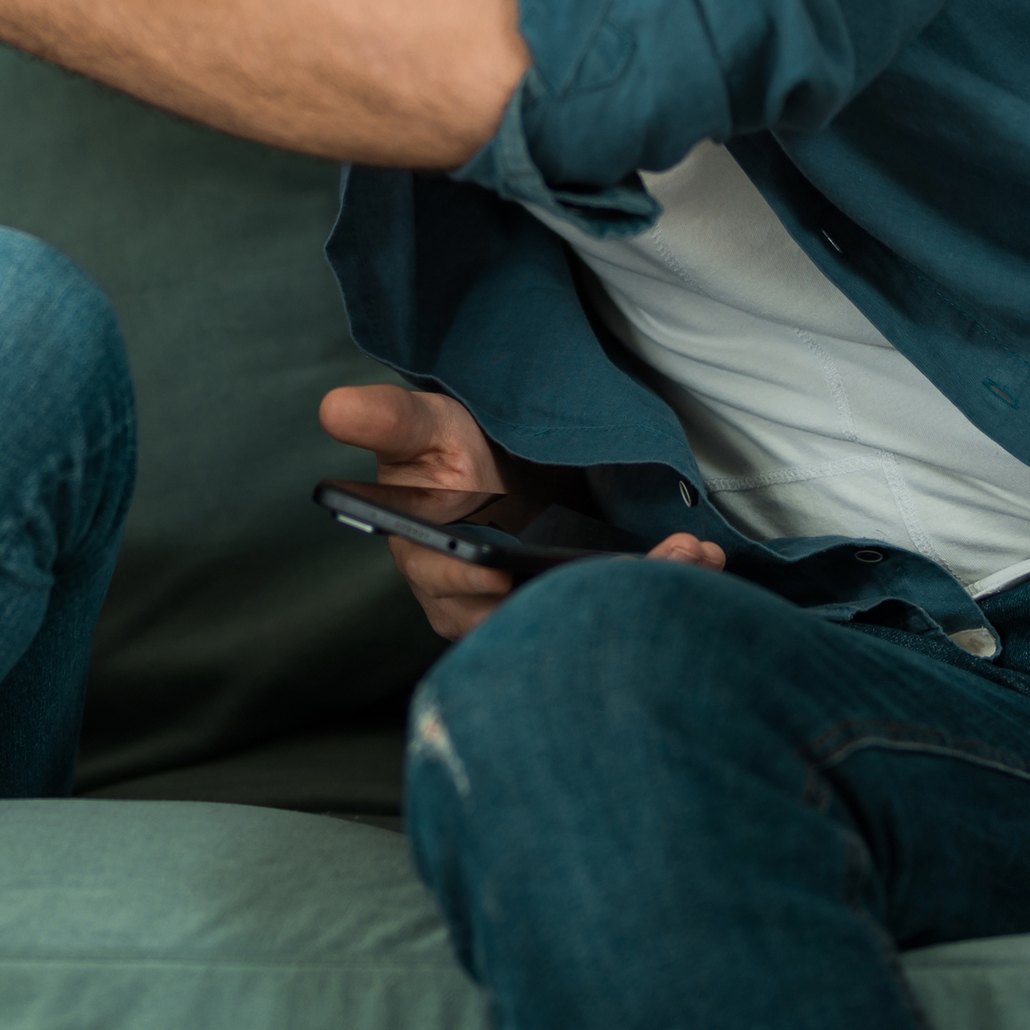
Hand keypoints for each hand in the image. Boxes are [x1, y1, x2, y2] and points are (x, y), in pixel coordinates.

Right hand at [319, 382, 727, 641]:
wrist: (505, 464)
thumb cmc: (453, 447)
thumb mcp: (425, 424)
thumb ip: (389, 420)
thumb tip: (332, 407)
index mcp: (426, 557)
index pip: (449, 583)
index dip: (477, 581)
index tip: (504, 569)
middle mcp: (469, 602)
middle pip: (525, 612)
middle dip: (590, 587)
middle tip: (659, 558)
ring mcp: (520, 615)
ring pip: (574, 622)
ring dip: (642, 591)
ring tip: (693, 556)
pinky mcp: (566, 616)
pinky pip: (607, 621)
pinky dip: (659, 591)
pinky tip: (698, 562)